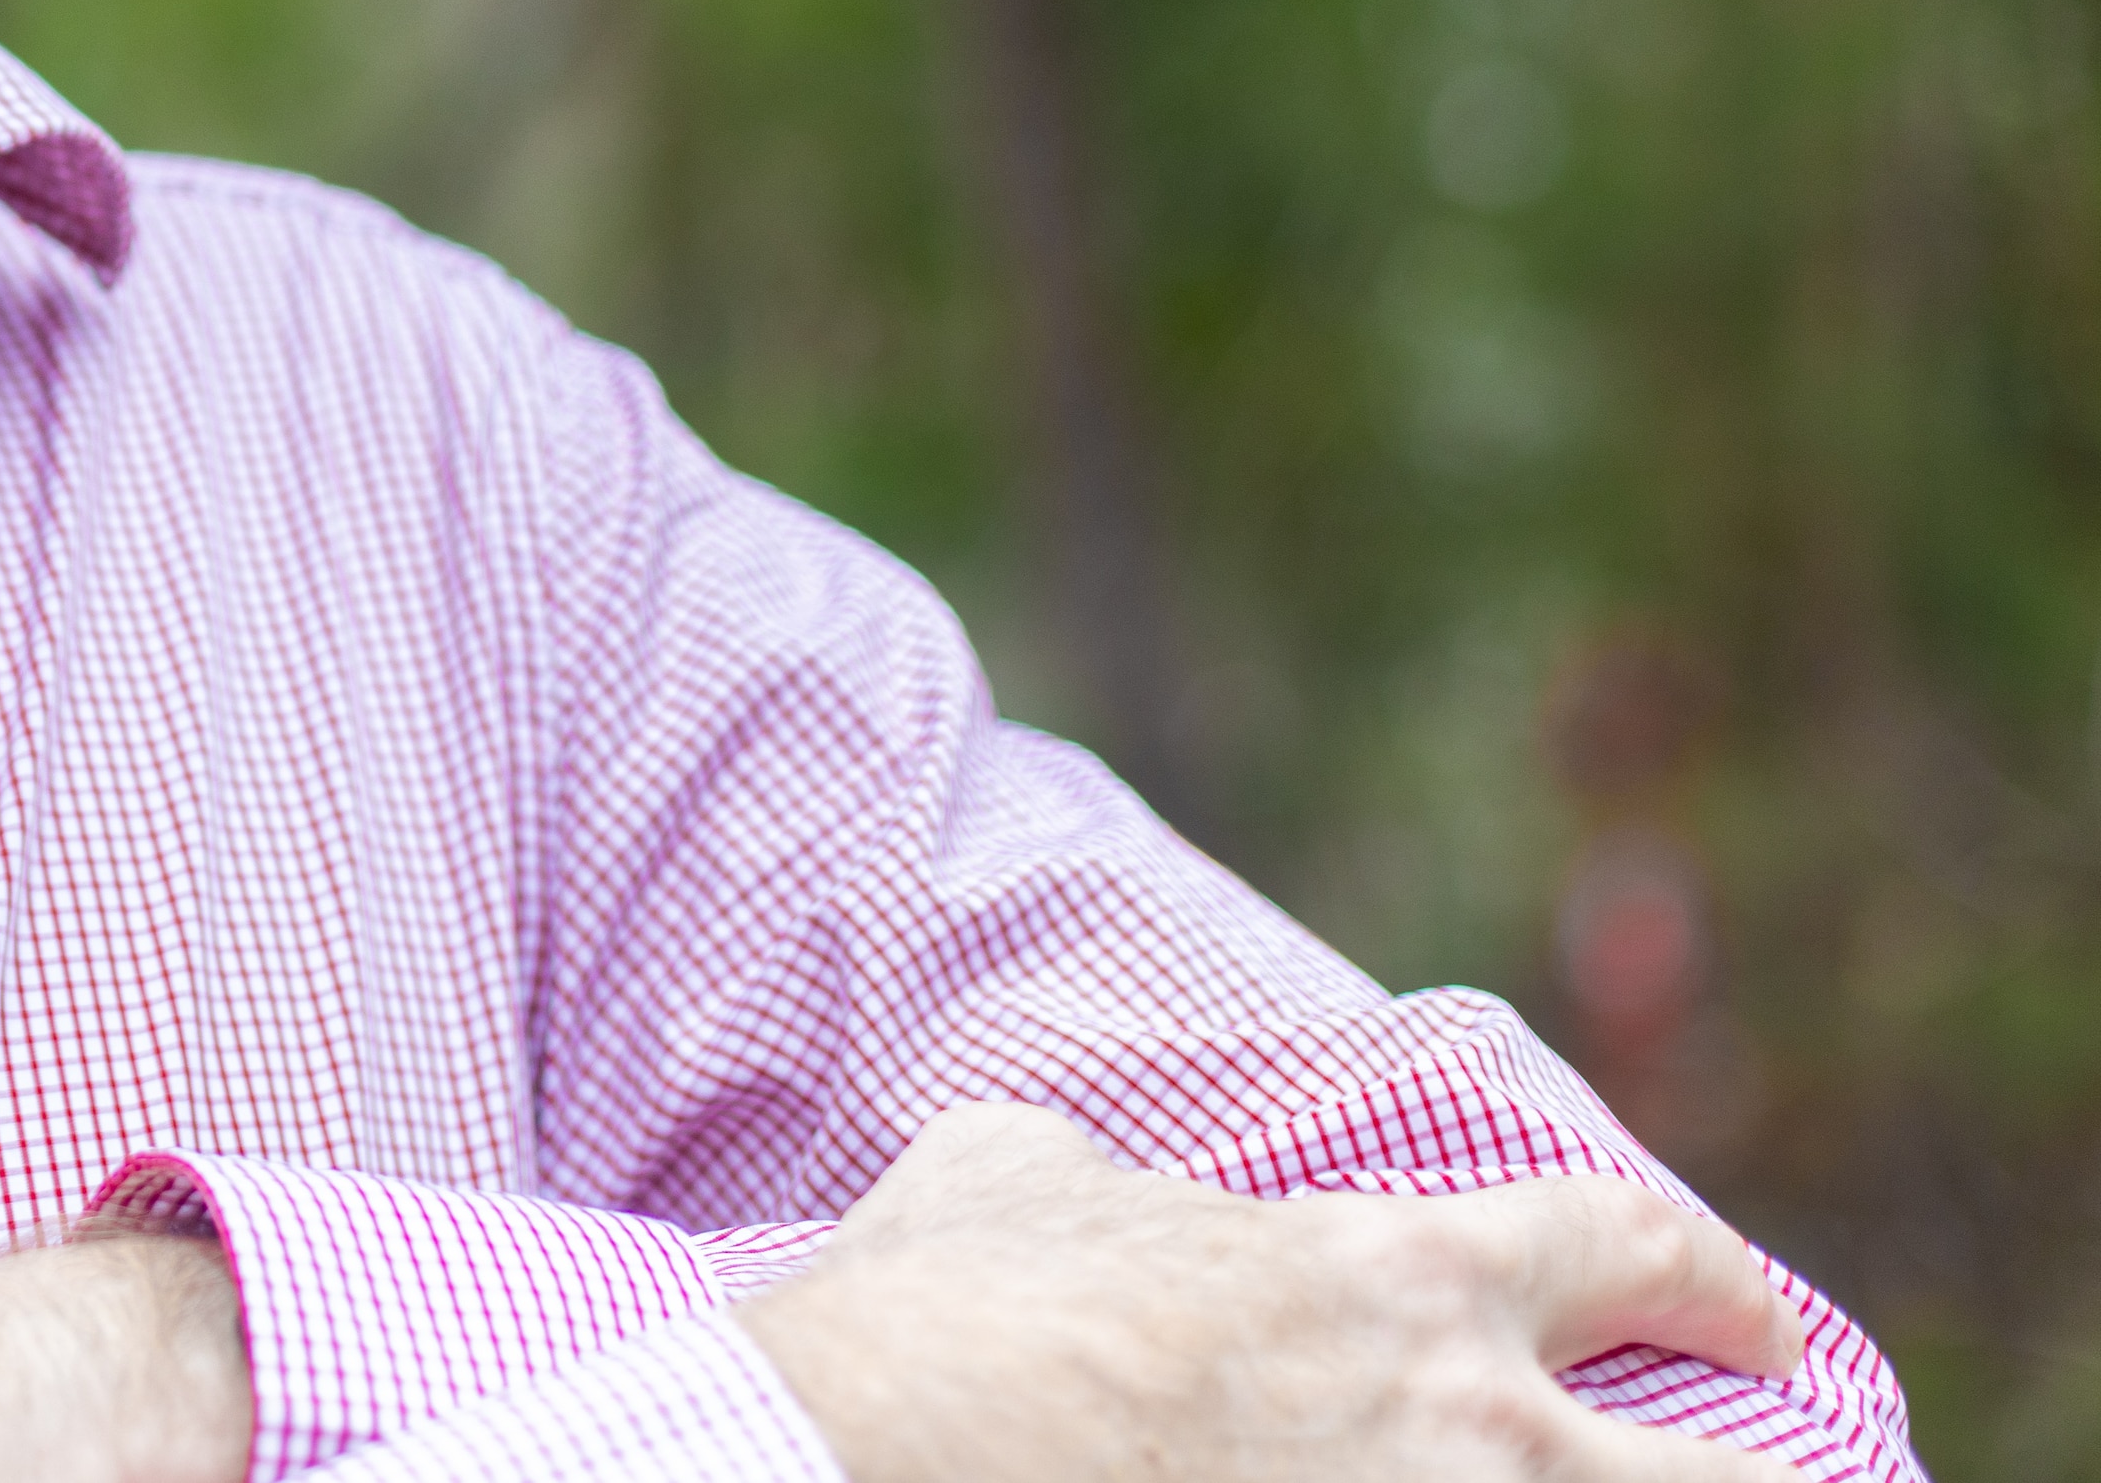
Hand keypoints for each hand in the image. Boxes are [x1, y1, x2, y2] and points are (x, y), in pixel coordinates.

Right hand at [736, 1102, 1808, 1481]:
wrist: (884, 1458)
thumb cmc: (949, 1311)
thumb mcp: (1012, 1172)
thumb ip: (1099, 1176)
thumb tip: (1091, 1191)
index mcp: (1398, 1276)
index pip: (1623, 1248)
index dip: (1702, 1278)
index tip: (1739, 1319)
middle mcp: (1471, 1431)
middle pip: (1723, 1481)